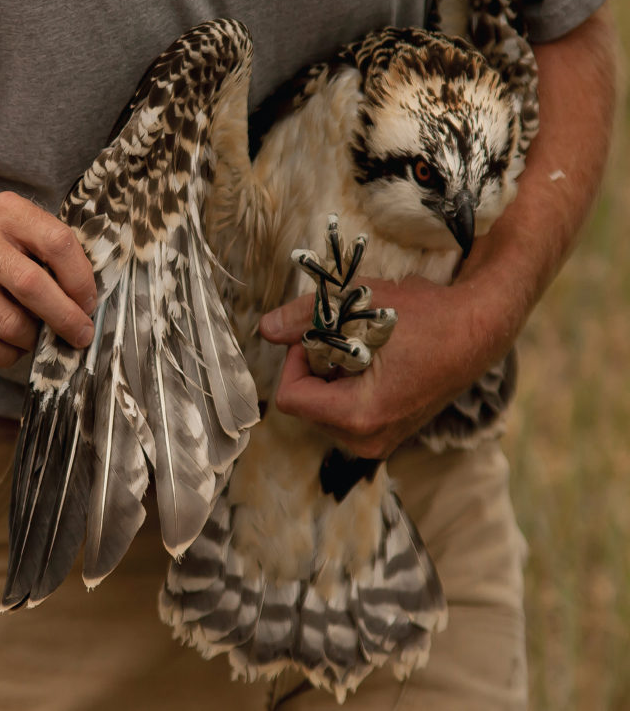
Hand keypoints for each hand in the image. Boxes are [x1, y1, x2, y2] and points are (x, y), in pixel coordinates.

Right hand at [0, 191, 96, 366]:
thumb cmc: (4, 253)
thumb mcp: (30, 236)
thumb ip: (60, 259)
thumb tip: (86, 306)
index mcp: (7, 211)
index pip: (57, 243)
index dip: (81, 280)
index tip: (88, 304)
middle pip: (31, 286)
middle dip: (65, 318)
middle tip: (80, 334)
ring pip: (9, 324)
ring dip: (34, 338)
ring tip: (39, 335)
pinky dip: (8, 355)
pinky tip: (13, 346)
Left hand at [259, 275, 509, 457]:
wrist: (481, 327)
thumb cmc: (425, 315)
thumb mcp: (357, 306)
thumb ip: (304, 318)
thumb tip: (265, 330)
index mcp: (359, 417)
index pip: (291, 396)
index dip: (297, 359)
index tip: (321, 333)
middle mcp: (367, 440)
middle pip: (305, 403)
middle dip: (314, 367)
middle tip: (345, 336)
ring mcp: (380, 441)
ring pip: (322, 407)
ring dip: (331, 374)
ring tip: (364, 348)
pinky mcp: (388, 434)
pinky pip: (345, 410)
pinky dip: (348, 383)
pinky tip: (375, 362)